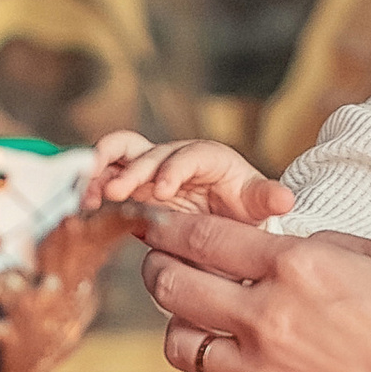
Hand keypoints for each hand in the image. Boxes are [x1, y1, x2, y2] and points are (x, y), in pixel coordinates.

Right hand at [84, 132, 295, 225]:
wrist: (226, 219)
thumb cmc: (241, 207)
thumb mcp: (255, 204)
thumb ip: (265, 199)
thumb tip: (285, 199)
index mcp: (207, 157)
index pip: (188, 155)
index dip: (173, 169)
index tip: (163, 190)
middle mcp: (175, 157)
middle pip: (149, 152)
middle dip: (132, 171)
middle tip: (117, 191)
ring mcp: (150, 168)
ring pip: (120, 156)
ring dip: (103, 172)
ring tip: (90, 195)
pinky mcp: (131, 185)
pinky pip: (107, 176)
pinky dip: (94, 186)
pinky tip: (84, 205)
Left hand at [139, 206, 370, 371]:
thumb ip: (323, 242)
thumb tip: (281, 242)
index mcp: (300, 266)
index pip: (204, 236)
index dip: (169, 227)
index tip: (157, 226)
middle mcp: (268, 317)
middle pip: (171, 285)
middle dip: (161, 270)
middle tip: (167, 269)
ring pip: (178, 344)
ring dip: (186, 329)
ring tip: (209, 325)